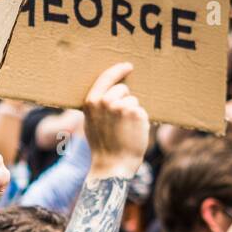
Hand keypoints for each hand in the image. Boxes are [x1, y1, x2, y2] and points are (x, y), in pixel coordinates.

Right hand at [82, 62, 149, 179]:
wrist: (112, 165)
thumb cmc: (101, 145)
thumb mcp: (90, 122)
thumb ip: (96, 105)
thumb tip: (106, 91)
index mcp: (91, 102)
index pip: (107, 76)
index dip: (119, 70)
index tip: (128, 66)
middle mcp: (106, 101)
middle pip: (123, 89)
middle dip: (124, 99)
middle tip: (119, 121)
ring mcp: (121, 107)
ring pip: (133, 100)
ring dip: (132, 112)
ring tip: (124, 129)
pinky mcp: (136, 113)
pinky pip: (141, 110)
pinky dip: (140, 120)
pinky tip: (132, 132)